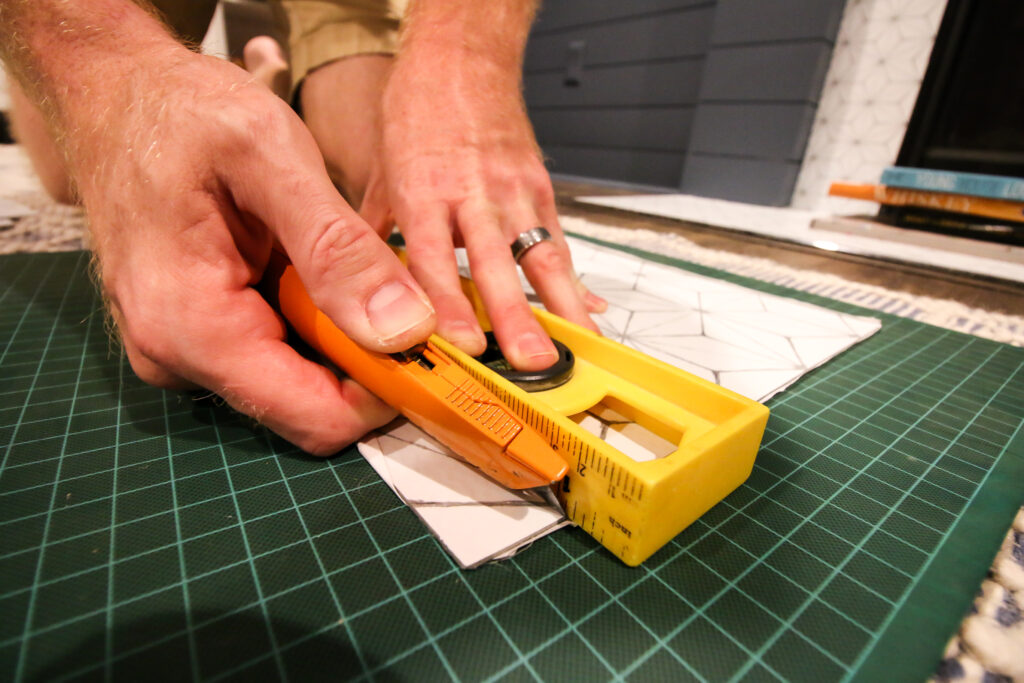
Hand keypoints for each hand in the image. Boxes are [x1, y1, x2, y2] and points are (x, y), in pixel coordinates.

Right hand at [72, 50, 435, 453]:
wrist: (114, 93)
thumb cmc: (180, 112)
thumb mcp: (270, 158)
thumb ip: (337, 250)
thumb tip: (405, 331)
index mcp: (191, 328)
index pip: (316, 418)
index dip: (388, 395)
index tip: (436, 350)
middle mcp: (180, 357)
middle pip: (311, 404)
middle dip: (369, 359)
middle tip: (402, 292)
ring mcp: (186, 350)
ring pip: (300, 378)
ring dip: (342, 334)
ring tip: (348, 264)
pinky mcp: (198, 333)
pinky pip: (277, 350)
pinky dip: (315, 320)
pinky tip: (314, 267)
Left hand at [360, 40, 605, 371]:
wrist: (462, 56)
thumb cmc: (418, 111)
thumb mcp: (379, 170)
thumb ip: (374, 235)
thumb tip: (356, 285)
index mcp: (423, 190)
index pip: (436, 259)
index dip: (451, 307)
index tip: (465, 347)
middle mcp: (472, 193)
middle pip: (496, 264)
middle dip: (516, 318)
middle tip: (532, 363)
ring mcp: (513, 190)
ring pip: (541, 255)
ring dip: (559, 307)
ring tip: (575, 351)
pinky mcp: (539, 186)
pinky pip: (558, 240)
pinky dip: (573, 280)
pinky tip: (586, 313)